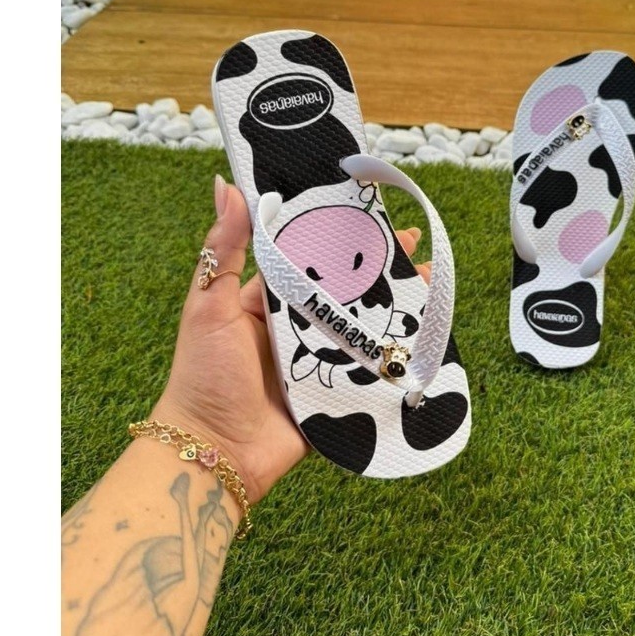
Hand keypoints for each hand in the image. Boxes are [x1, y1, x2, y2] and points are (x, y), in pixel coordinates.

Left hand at [151, 175, 428, 501]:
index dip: (337, 236)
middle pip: (344, 290)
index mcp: (266, 301)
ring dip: (394, 305)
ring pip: (362, 326)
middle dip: (377, 268)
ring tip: (430, 282)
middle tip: (414, 244)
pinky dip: (393, 354)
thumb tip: (224, 184)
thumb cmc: (204, 376)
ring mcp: (318, 361)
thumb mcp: (208, 306)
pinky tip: (424, 337)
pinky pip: (368, 369)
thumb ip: (223, 250)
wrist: (215, 452)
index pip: (308, 258)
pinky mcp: (334, 394)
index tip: (367, 212)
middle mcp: (295, 327)